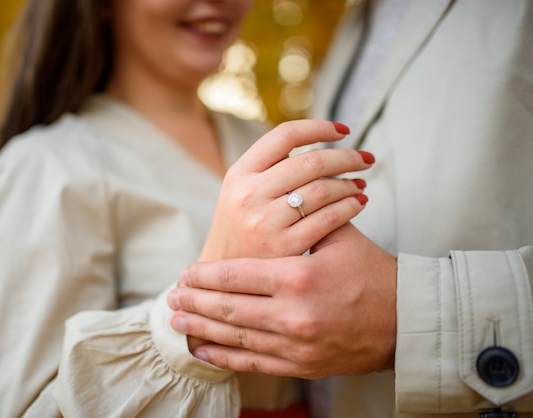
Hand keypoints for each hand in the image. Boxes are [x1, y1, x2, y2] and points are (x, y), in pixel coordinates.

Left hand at [170, 223, 396, 378]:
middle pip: (227, 308)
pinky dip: (224, 357)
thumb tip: (271, 203)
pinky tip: (203, 350)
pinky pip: (252, 362)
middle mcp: (292, 314)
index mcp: (297, 277)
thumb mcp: (339, 238)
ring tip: (178, 320)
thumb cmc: (371, 273)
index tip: (186, 272)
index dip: (205, 275)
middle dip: (195, 301)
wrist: (404, 320)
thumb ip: (302, 222)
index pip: (235, 276)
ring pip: (234, 337)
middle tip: (172, 297)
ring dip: (201, 328)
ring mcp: (295, 345)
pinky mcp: (301, 366)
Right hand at [198, 119, 373, 260]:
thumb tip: (317, 140)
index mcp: (239, 173)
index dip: (319, 127)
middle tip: (366, 158)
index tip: (342, 130)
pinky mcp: (283, 247)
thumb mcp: (239, 191)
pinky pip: (327, 219)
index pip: (285, 136)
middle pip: (312, 161)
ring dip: (350, 184)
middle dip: (347, 157)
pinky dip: (349, 208)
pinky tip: (358, 204)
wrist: (224, 275)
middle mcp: (249, 193)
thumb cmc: (240, 227)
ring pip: (323, 190)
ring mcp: (265, 221)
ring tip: (360, 184)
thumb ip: (269, 167)